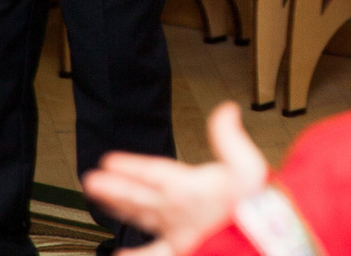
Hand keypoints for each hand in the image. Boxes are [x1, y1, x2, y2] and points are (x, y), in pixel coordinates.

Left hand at [83, 101, 269, 255]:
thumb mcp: (247, 165)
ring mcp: (176, 232)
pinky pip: (153, 253)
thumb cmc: (256, 206)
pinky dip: (136, 255)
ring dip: (119, 210)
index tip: (107, 161)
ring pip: (140, 220)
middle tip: (90, 181)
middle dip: (112, 188)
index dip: (128, 166)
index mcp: (188, 189)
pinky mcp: (181, 250)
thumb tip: (226, 110)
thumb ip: (229, 137)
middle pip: (137, 198)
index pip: (151, 173)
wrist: (260, 239)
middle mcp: (175, 212)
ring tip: (100, 204)